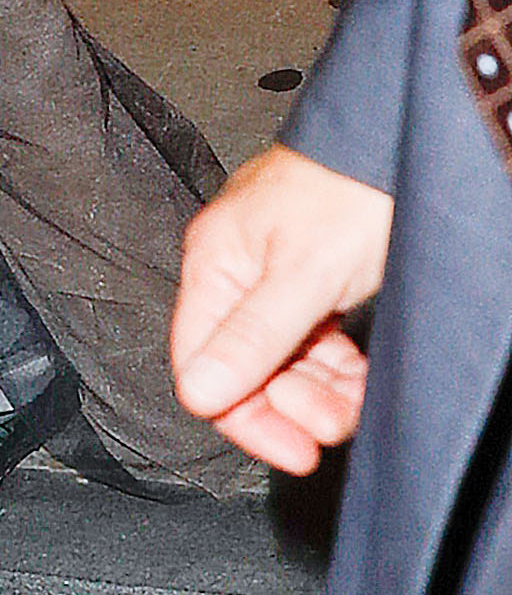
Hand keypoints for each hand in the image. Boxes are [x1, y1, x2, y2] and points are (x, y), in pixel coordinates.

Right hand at [168, 143, 392, 473]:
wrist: (399, 144)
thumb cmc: (348, 192)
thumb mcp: (302, 275)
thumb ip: (250, 336)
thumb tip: (196, 393)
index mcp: (215, 264)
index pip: (202, 364)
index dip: (243, 415)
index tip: (294, 450)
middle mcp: (238, 272)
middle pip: (246, 368)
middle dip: (293, 404)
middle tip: (335, 421)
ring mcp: (277, 276)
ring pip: (285, 360)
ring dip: (321, 391)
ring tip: (356, 398)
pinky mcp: (313, 278)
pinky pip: (314, 342)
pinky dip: (338, 367)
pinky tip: (361, 373)